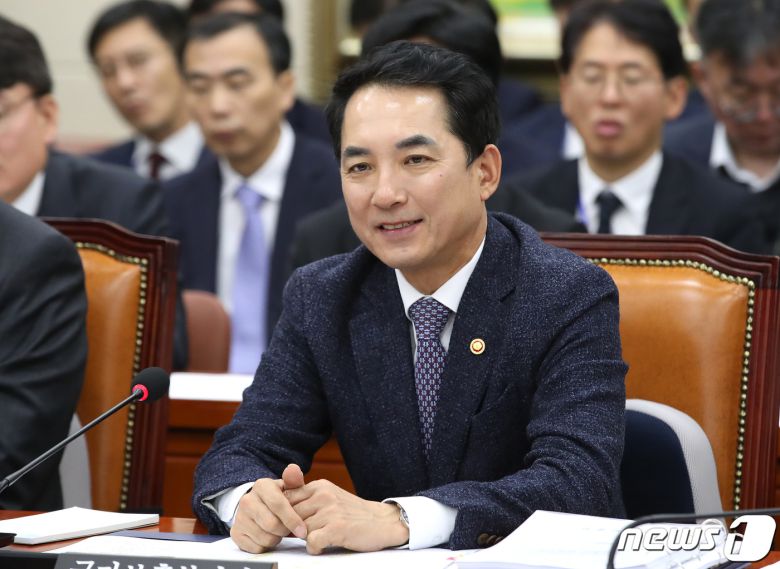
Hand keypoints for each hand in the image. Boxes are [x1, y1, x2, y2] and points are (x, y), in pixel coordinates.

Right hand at [230, 464, 307, 552]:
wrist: (258, 505)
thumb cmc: (279, 497)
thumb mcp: (288, 487)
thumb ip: (294, 480)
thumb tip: (293, 469)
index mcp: (262, 486)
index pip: (278, 504)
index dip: (292, 520)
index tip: (303, 530)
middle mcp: (247, 500)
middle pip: (272, 524)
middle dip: (285, 530)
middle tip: (289, 529)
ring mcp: (239, 517)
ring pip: (264, 538)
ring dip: (276, 539)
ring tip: (278, 531)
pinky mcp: (235, 533)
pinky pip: (255, 548)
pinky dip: (265, 546)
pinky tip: (268, 536)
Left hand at [286, 479, 408, 553]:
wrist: (383, 522)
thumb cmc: (353, 514)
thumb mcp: (330, 498)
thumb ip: (307, 499)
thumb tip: (278, 508)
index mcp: (319, 486)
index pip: (286, 498)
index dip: (284, 516)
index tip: (288, 525)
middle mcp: (324, 495)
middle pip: (290, 516)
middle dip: (292, 529)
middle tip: (302, 536)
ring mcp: (331, 511)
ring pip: (300, 530)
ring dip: (306, 539)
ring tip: (318, 539)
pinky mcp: (338, 528)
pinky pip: (312, 542)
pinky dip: (314, 548)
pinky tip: (322, 546)